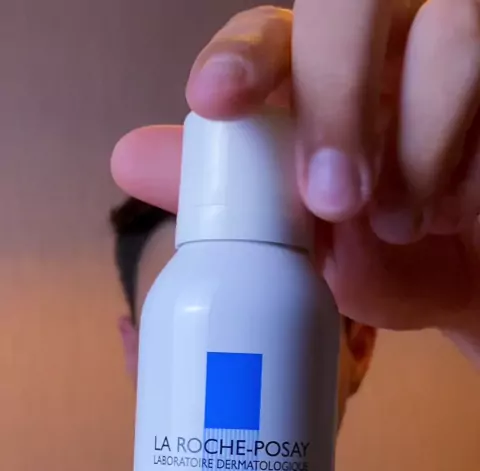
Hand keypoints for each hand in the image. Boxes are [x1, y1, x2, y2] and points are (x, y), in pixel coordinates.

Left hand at [111, 3, 479, 360]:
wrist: (472, 280)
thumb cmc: (384, 260)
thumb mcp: (304, 251)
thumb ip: (230, 203)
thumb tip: (129, 157)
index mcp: (318, 75)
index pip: (273, 33)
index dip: (244, 57)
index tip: (216, 100)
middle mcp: (387, 43)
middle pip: (353, 3)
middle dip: (340, 97)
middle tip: (335, 199)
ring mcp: (455, 51)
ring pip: (450, 33)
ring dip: (423, 141)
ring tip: (403, 225)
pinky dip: (474, 159)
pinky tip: (462, 205)